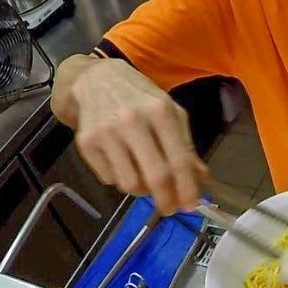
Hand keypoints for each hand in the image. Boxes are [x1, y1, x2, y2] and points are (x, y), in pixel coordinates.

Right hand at [70, 58, 209, 213]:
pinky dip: (120, 178)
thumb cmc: (140, 98)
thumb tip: (200, 178)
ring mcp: (106, 133)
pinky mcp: (86, 143)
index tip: (190, 205)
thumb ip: (186, 145)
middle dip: (166, 200)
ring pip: (130, 183)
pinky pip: (109, 179)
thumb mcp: (170, 112)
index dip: (187, 188)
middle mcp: (132, 121)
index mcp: (159, 112)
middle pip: (155, 176)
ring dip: (141, 189)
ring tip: (144, 177)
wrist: (96, 79)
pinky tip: (122, 161)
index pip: (178, 160)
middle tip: (170, 208)